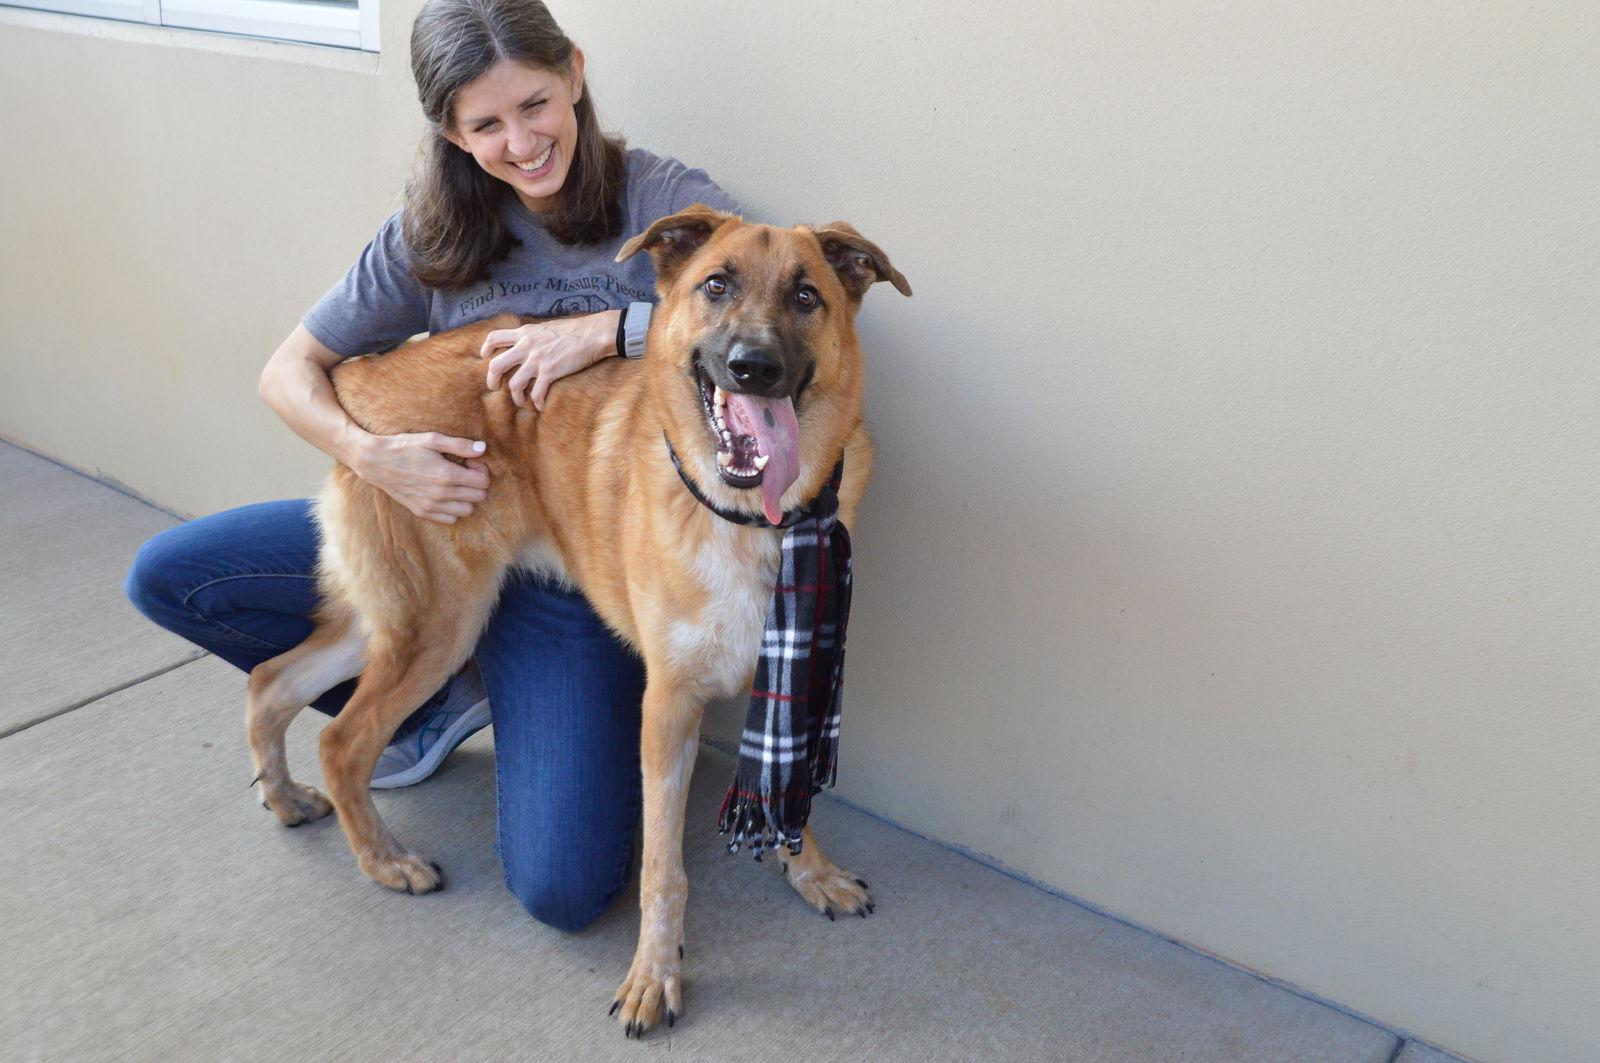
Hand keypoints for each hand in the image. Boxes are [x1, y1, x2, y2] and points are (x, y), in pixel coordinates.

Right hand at [350, 432, 491, 524]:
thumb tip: (483, 449)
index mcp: (446, 475)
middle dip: (476, 483)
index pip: (483, 482)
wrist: (375, 462)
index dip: (481, 470)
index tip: (469, 462)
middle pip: (479, 497)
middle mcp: (441, 494)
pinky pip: (450, 519)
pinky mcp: (422, 512)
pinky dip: (452, 509)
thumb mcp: (432, 439)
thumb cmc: (404, 447)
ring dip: (466, 498)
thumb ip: (460, 445)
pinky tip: (444, 495)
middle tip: (463, 471)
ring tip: (455, 484)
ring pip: (467, 510)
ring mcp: (431, 506)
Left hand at [480, 311, 617, 410]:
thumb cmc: (574, 330)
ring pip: (514, 384)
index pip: (494, 337)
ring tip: (521, 401)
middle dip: (492, 380)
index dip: (486, 348)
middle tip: (495, 388)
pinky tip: (541, 406)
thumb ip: (533, 336)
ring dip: (516, 397)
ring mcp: (537, 360)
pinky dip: (537, 402)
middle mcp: (526, 346)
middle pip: (496, 365)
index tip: (485, 357)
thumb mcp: (546, 328)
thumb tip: (528, 343)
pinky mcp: (550, 372)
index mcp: (525, 333)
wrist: (592, 334)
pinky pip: (537, 393)